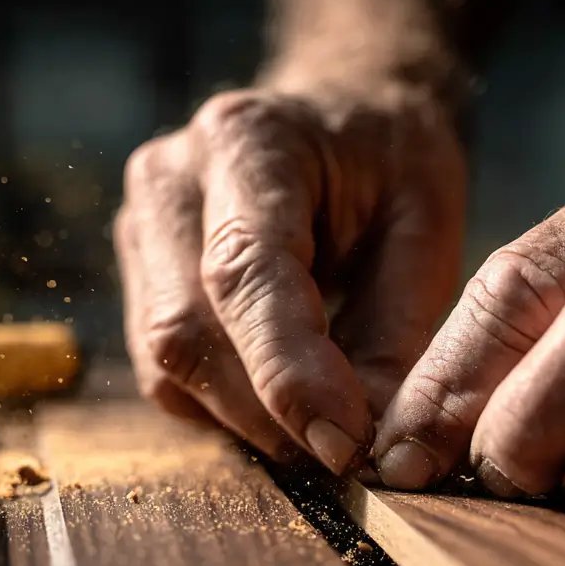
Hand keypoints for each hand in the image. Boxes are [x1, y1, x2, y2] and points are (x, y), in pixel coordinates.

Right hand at [116, 85, 464, 473]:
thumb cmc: (392, 161)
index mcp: (247, 139)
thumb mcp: (426, 226)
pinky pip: (166, 374)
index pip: (243, 273)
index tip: (343, 443)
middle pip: (186, 331)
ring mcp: (139, 226)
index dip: (287, 370)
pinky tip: (282, 394)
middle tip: (346, 452)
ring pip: (166, 365)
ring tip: (321, 422)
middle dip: (267, 412)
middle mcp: (170, 179)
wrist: (342, 114)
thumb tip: (366, 444)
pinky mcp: (137, 276)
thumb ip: (396, 331)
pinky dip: (226, 407)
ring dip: (246, 418)